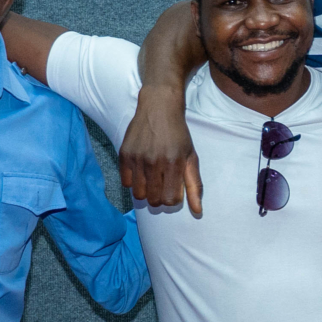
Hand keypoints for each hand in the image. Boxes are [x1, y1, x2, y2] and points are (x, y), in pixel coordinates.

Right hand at [119, 86, 203, 216]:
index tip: (174, 188)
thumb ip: (195, 186)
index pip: (170, 200)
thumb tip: (198, 212)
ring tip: (152, 179)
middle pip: (153, 200)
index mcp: (174, 163)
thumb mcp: (191, 158)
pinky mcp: (124, 155)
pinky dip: (133, 182)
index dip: (173, 198)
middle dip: (160, 198)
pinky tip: (141, 171)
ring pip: (138, 194)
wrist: (159, 108)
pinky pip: (126, 183)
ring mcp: (137, 159)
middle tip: (163, 184)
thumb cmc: (178, 134)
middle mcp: (154, 162)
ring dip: (146, 191)